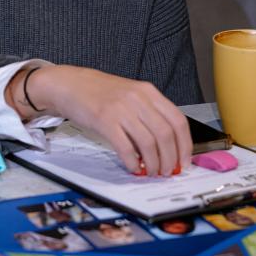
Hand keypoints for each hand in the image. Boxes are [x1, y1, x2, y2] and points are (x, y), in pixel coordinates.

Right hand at [5, 64, 191, 175]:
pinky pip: (126, 148)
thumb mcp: (130, 94)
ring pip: (148, 143)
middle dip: (170, 159)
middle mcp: (137, 98)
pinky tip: (133, 167)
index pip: (177, 120)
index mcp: (148, 91)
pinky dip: (133, 162)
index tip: (183, 161)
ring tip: (151, 172)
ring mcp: (121, 109)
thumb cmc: (101, 92)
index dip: (184, 145)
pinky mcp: (104, 121)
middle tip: (167, 171)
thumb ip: (148, 113)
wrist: (70, 84)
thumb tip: (167, 144)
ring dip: (153, 164)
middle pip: (165, 134)